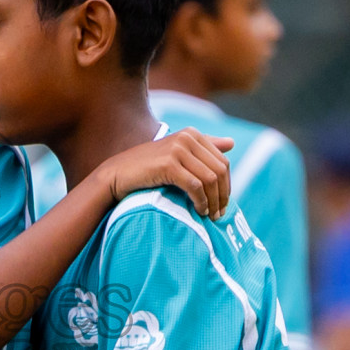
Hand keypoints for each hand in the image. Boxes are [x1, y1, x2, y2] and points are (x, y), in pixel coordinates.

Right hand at [90, 128, 233, 218]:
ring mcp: (178, 149)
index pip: (223, 162)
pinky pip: (196, 186)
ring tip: (209, 215)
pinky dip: (201, 201)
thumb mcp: (178, 154)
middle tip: (219, 214)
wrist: (118, 173)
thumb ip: (204, 147)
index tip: (222, 204)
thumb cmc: (147, 167)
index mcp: (192, 133)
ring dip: (213, 201)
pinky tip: (199, 211)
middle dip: (222, 195)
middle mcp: (187, 137)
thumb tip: (232, 143)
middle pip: (220, 170)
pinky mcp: (169, 164)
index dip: (227, 186)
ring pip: (210, 179)